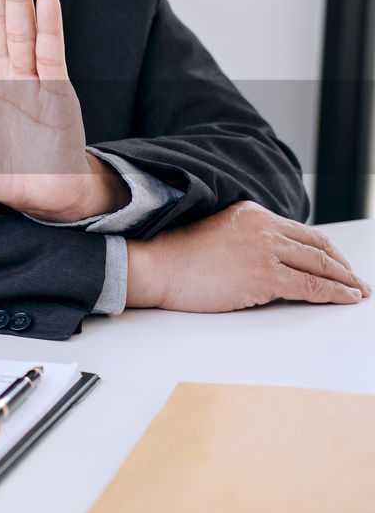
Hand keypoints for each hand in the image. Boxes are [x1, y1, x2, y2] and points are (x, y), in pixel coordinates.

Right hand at [125, 201, 371, 309]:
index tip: (339, 264)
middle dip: (342, 267)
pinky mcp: (264, 276)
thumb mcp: (220, 233)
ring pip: (320, 266)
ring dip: (344, 282)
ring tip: (357, 293)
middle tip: (357, 282)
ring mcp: (265, 251)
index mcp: (254, 213)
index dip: (328, 251)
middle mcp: (264, 227)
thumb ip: (249, 238)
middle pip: (318, 247)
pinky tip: (344, 299)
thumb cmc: (180, 257)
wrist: (158, 266)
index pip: (304, 232)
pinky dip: (333, 294)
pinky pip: (311, 287)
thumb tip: (276, 261)